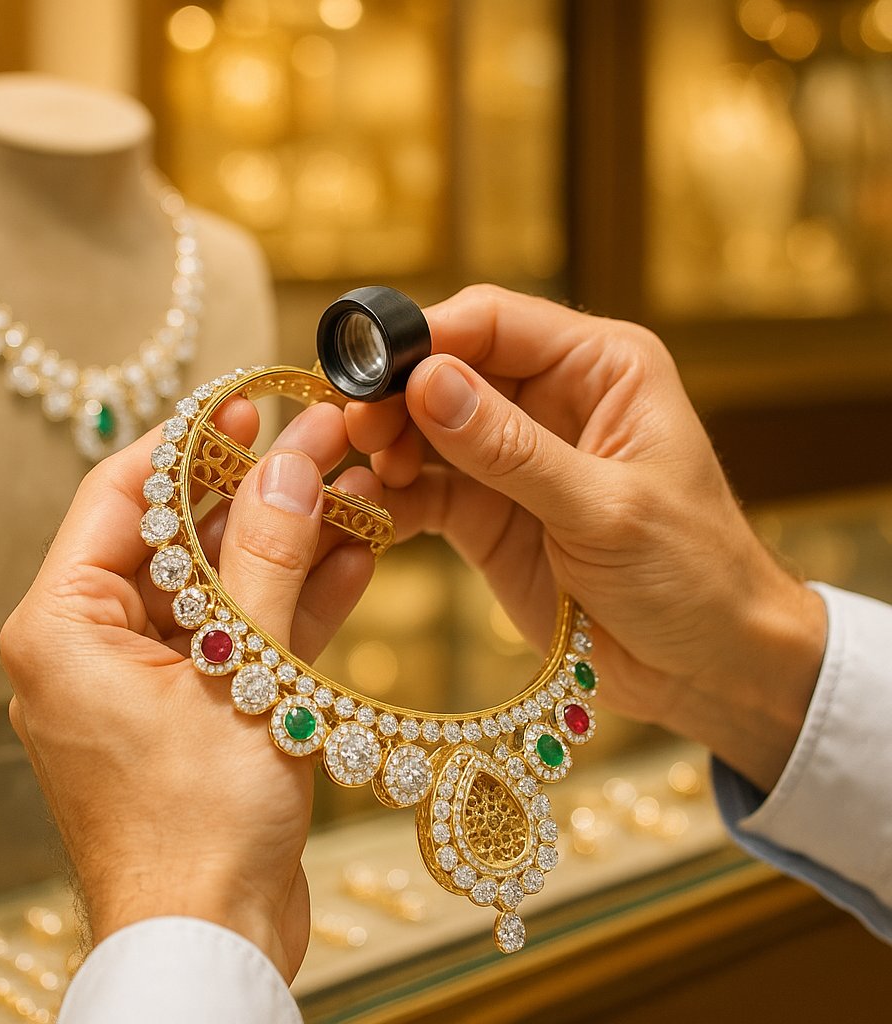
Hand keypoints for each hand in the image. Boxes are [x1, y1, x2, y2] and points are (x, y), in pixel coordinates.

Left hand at [0, 400, 378, 981]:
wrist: (214, 943)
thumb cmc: (199, 828)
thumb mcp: (245, 673)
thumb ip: (270, 562)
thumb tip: (297, 463)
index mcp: (64, 626)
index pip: (121, 494)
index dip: (192, 439)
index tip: (252, 400)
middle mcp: (93, 644)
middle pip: (179, 533)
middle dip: (259, 489)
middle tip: (326, 441)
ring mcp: (148, 675)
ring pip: (222, 580)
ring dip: (289, 541)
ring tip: (356, 490)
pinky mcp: (198, 704)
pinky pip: (243, 631)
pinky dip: (295, 599)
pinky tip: (355, 556)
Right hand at [347, 284, 825, 791]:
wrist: (703, 665)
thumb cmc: (691, 574)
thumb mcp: (604, 508)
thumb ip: (512, 449)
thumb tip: (426, 383)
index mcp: (600, 368)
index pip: (496, 322)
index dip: (429, 338)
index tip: (372, 369)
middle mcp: (551, 400)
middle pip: (449, 371)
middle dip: (397, 395)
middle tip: (356, 427)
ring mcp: (514, 458)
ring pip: (427, 429)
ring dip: (388, 446)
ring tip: (365, 473)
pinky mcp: (488, 512)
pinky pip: (426, 490)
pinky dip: (394, 498)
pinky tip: (371, 512)